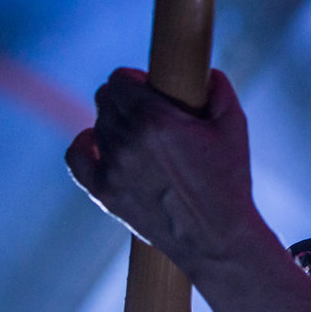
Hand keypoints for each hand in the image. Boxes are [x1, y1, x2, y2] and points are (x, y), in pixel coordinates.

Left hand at [66, 67, 268, 277]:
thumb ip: (219, 88)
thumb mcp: (235, 126)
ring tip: (140, 133)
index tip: (149, 85)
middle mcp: (127, 141)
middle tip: (148, 108)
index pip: (120, 79)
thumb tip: (205, 73)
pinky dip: (85, 143)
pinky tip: (101, 142)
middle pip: (105, 98)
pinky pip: (75, 156)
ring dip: (114, 121)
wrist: (216, 238)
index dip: (135, 78)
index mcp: (156, 119)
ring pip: (97, 124)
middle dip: (124, 96)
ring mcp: (111, 168)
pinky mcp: (103, 192)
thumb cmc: (229, 180)